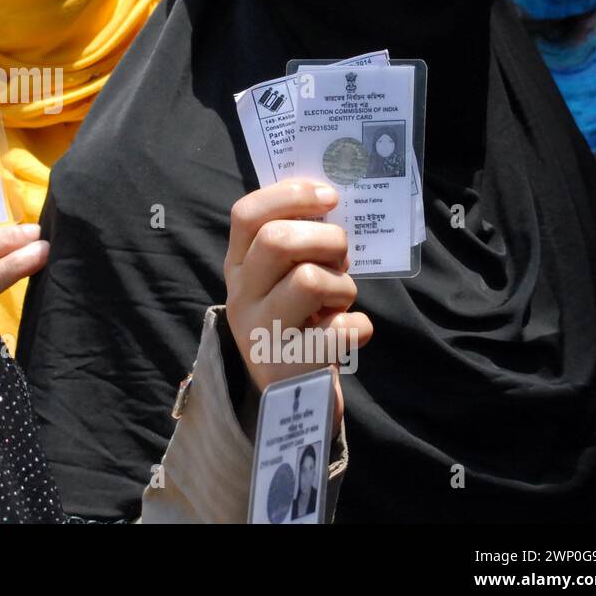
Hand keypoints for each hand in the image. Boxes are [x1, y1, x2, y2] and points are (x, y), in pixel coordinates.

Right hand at [223, 178, 374, 422]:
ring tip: (340, 303)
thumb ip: (295, 245)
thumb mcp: (282, 281)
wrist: (292, 400)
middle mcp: (241, 297)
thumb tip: (331, 202)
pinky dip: (357, 327)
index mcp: (238, 267)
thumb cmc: (298, 323)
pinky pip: (339, 331)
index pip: (246, 214)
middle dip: (326, 239)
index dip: (290, 196)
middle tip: (341, 258)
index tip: (329, 197)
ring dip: (342, 286)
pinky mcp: (289, 366)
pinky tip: (350, 333)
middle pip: (277, 240)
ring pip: (309, 280)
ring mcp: (261, 333)